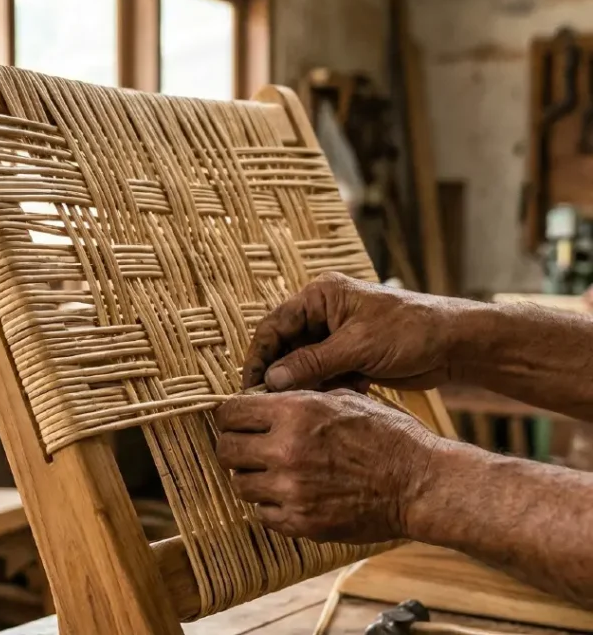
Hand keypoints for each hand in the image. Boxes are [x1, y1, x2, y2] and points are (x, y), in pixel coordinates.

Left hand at [215, 389, 439, 543]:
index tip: (237, 421)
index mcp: (295, 411)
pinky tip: (289, 494)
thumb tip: (262, 396)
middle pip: (226, 450)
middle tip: (248, 448)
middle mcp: (286, 450)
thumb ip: (297, 398)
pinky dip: (270, 505)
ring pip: (239, 485)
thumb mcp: (342, 398)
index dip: (230, 416)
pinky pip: (262, 513)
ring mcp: (291, 490)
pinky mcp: (301, 522)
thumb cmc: (386, 436)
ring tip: (272, 472)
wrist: (419, 484)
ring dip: (251, 477)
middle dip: (233, 447)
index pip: (230, 412)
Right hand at [244, 272, 478, 391]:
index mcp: (321, 296)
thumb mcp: (358, 346)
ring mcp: (336, 335)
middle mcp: (323, 312)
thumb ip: (313, 363)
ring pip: (302, 364)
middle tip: (268, 405)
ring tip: (295, 409)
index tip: (250, 387)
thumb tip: (271, 381)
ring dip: (300, 386)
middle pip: (284, 346)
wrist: (456, 344)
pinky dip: (321, 390)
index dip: (259, 357)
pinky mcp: (348, 356)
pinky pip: (322, 375)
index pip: (274, 326)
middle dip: (278, 375)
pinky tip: (325, 404)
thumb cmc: (411, 332)